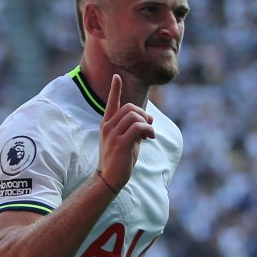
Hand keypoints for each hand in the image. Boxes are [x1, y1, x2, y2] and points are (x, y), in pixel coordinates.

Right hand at [98, 74, 154, 191]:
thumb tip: (149, 118)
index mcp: (107, 125)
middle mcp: (108, 127)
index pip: (111, 103)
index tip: (116, 77)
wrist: (109, 179)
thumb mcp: (127, 141)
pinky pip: (138, 127)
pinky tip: (150, 138)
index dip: (115, 89)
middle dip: (144, 114)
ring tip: (149, 135)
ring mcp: (112, 135)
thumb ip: (135, 128)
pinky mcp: (120, 144)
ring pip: (135, 116)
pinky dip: (148, 130)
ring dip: (147, 123)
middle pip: (130, 108)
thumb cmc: (119, 160)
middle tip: (148, 127)